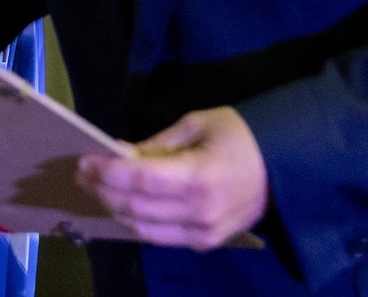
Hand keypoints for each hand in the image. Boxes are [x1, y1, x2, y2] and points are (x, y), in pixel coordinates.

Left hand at [76, 107, 268, 249]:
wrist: (284, 167)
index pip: (140, 180)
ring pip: (142, 229)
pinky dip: (136, 221)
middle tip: (83, 172)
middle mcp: (200, 213)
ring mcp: (203, 234)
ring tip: (97, 187)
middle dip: (103, 189)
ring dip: (114, 208)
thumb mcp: (198, 124)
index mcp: (201, 178)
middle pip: (136, 207)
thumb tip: (121, 154)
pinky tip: (122, 203)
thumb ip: (158, 144)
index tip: (85, 159)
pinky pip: (159, 237)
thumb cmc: (241, 136)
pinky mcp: (205, 244)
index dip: (107, 172)